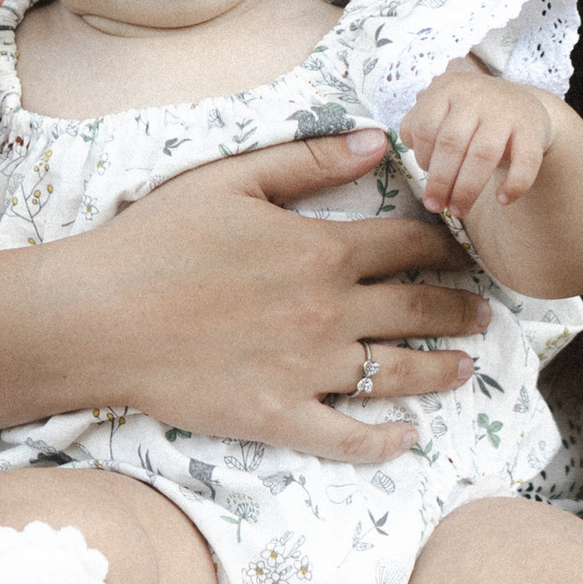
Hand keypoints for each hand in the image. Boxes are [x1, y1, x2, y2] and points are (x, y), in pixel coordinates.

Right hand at [74, 136, 491, 466]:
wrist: (99, 316)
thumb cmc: (155, 241)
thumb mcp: (230, 180)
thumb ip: (308, 161)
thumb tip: (377, 142)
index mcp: (322, 249)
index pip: (410, 243)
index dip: (446, 244)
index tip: (463, 250)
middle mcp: (330, 311)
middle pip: (419, 309)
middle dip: (460, 308)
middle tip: (484, 312)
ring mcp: (310, 369)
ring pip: (400, 373)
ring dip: (443, 369)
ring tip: (467, 367)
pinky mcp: (282, 418)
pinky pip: (349, 437)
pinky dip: (385, 441)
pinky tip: (408, 437)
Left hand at [399, 67, 558, 220]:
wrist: (524, 106)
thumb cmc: (473, 116)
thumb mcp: (444, 110)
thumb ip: (421, 126)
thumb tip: (414, 154)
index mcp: (447, 89)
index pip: (424, 126)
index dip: (422, 158)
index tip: (425, 177)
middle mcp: (476, 95)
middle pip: (451, 144)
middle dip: (440, 182)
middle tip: (436, 206)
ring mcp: (506, 111)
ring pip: (482, 154)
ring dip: (467, 189)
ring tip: (459, 210)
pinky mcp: (533, 129)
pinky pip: (525, 161)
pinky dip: (514, 184)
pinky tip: (502, 200)